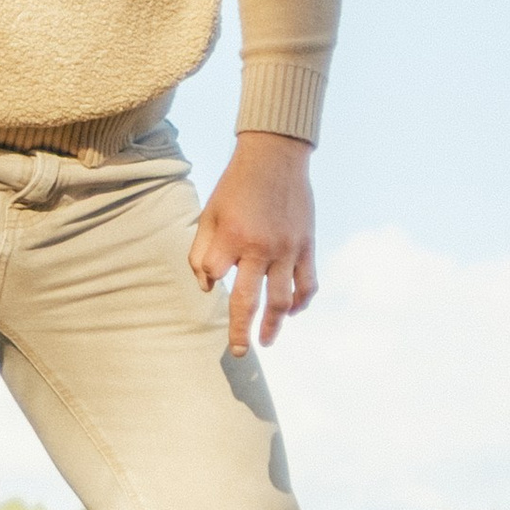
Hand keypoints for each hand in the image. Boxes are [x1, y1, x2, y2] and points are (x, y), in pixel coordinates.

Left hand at [188, 130, 316, 354]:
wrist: (275, 157)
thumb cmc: (236, 186)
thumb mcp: (210, 213)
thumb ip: (202, 250)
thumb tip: (206, 285)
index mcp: (232, 237)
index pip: (213, 274)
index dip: (209, 280)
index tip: (212, 279)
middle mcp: (261, 248)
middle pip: (248, 302)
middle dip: (241, 331)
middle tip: (239, 352)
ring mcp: (287, 249)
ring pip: (282, 300)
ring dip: (274, 325)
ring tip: (267, 341)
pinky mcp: (306, 246)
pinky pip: (307, 283)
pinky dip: (302, 302)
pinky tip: (294, 312)